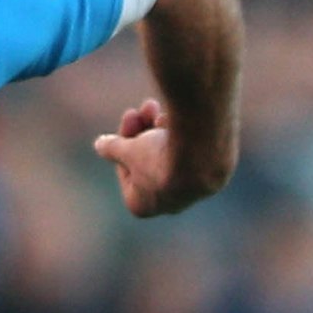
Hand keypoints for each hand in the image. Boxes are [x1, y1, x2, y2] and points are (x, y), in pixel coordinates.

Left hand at [94, 98, 224, 217]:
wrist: (202, 156)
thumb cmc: (158, 157)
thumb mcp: (128, 149)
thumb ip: (113, 148)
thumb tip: (100, 146)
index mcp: (140, 205)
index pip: (125, 167)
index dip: (124, 139)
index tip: (129, 116)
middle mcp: (167, 204)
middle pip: (148, 161)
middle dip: (144, 132)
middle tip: (145, 107)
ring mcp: (192, 191)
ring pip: (170, 156)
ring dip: (161, 131)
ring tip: (163, 110)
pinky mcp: (212, 175)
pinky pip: (191, 154)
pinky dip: (183, 137)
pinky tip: (181, 120)